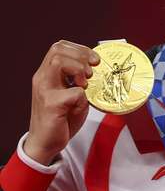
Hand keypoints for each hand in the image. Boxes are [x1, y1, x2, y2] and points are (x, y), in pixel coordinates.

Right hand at [25, 41, 99, 164]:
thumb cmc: (61, 118)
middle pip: (58, 49)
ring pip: (59, 62)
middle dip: (81, 55)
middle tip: (92, 71)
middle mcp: (42, 79)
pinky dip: (83, 97)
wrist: (45, 143)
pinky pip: (73, 92)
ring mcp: (44, 91)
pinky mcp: (51, 105)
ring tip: (85, 83)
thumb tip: (96, 67)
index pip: (58, 47)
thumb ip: (77, 79)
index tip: (94, 60)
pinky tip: (80, 105)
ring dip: (78, 69)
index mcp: (46, 74)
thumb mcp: (70, 93)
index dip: (80, 49)